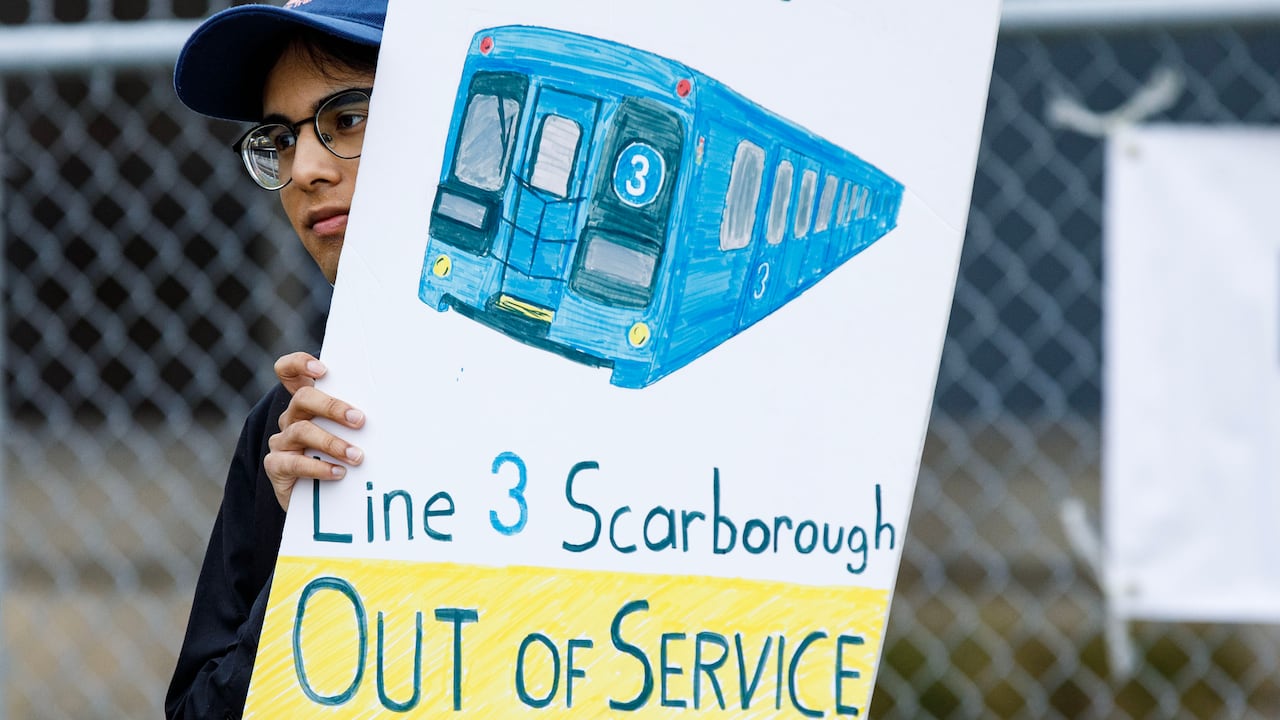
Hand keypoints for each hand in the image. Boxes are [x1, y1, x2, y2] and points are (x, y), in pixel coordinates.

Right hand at [263, 352, 364, 510]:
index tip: (322, 370)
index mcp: (307, 404)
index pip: (289, 372)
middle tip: (360, 420)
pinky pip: (294, 463)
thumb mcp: (349, 434)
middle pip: (303, 398)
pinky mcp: (276, 466)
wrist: (317, 500)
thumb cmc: (341, 457)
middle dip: (333, 407)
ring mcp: (282, 441)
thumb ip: (357, 419)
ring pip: (302, 431)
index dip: (299, 364)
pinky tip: (338, 472)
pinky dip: (318, 467)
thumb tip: (393, 412)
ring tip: (357, 456)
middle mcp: (292, 417)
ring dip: (333, 443)